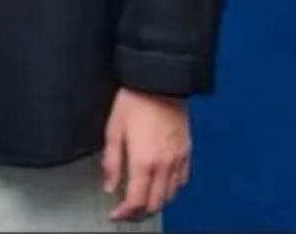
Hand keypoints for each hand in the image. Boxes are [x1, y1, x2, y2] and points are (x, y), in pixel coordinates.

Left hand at [102, 85, 191, 220]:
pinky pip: (183, 180)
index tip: (116, 214)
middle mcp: (163, 165)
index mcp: (144, 162)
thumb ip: (111, 161)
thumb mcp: (114, 128)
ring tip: (143, 200)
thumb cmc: (135, 99)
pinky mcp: (186, 150)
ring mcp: (177, 159)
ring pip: (170, 196)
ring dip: (156, 203)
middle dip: (139, 213)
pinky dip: (172, 188)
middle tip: (127, 210)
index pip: (135, 202)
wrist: (159, 80)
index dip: (124, 213)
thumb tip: (109, 184)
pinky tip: (163, 184)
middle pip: (154, 205)